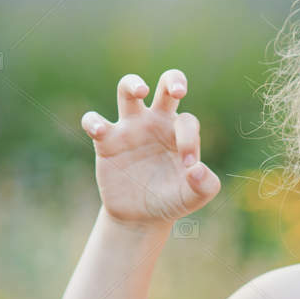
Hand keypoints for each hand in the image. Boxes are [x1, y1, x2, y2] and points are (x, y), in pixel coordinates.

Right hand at [80, 71, 221, 225]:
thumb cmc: (171, 200)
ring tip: (142, 89)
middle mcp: (156, 122)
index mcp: (179, 132)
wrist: (141, 217)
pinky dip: (94, 122)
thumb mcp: (194, 198)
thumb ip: (205, 186)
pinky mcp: (106, 141)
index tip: (189, 166)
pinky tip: (101, 131)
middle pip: (165, 86)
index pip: (187, 122)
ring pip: (127, 91)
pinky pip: (94, 121)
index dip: (190, 140)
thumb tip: (197, 170)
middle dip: (173, 80)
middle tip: (178, 90)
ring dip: (132, 84)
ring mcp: (130, 128)